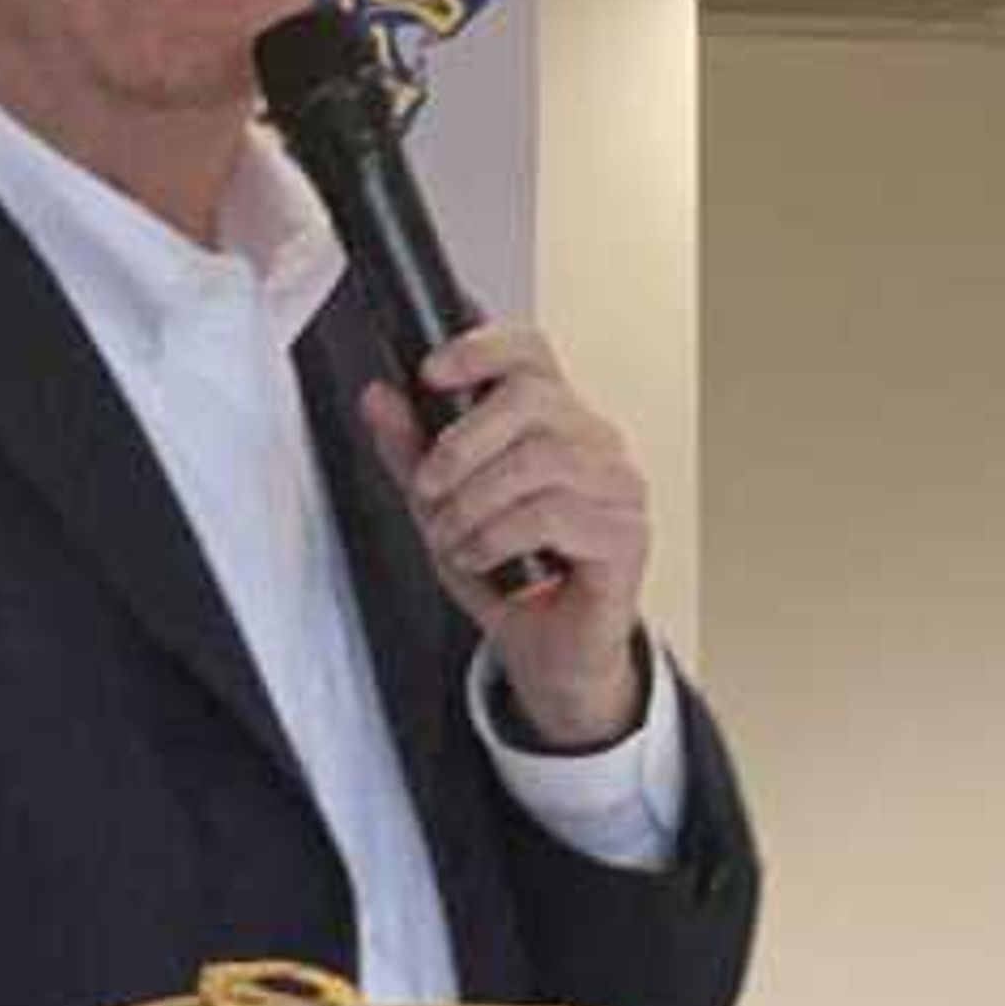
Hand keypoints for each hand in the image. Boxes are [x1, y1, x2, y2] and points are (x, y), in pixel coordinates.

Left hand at [360, 323, 652, 749]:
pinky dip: (498, 537)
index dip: (481, 349)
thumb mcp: (443, 508)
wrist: (549, 656)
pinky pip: (553, 514)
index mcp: (558, 421)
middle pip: (530, 398)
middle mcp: (596, 443)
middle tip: (428, 489)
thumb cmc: (510, 577)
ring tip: (454, 538)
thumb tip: (378, 396)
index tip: (430, 375)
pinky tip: (483, 557)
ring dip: (473, 503)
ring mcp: (619, 487)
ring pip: (537, 460)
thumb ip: (413, 454)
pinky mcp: (626, 536)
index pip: (531, 352)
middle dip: (460, 445)